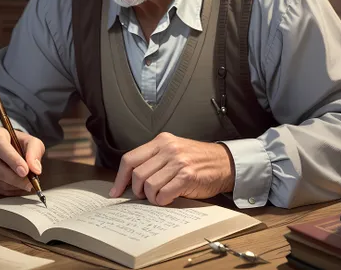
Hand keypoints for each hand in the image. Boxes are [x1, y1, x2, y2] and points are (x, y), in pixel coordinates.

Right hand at [0, 127, 44, 195]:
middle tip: (30, 182)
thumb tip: (36, 169)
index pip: (0, 146)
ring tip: (29, 183)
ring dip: (15, 185)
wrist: (9, 149)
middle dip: (15, 178)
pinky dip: (12, 189)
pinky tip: (21, 186)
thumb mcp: (31, 142)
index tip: (25, 170)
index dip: (12, 159)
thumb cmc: (20, 144)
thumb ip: (35, 152)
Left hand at [110, 132, 234, 205]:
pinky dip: (162, 201)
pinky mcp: (187, 176)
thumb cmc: (196, 160)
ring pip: (148, 185)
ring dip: (151, 197)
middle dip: (137, 190)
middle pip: (137, 174)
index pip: (130, 159)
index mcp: (161, 140)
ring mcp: (178, 161)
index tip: (116, 192)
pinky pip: (163, 194)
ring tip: (159, 196)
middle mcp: (168, 148)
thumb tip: (129, 181)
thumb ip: (154, 160)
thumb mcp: (173, 151)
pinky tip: (168, 198)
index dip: (120, 178)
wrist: (224, 163)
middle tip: (144, 195)